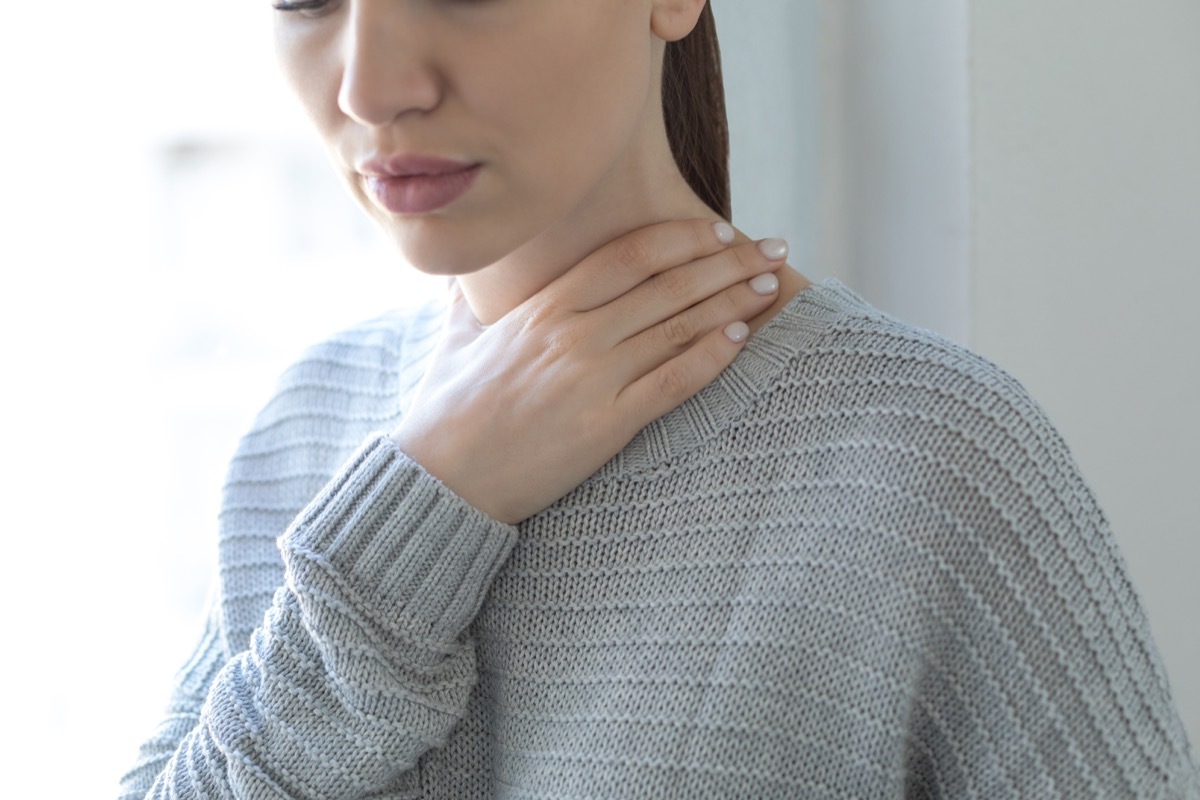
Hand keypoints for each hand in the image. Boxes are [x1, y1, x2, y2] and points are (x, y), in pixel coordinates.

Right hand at [391, 219, 787, 523]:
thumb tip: (465, 273)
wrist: (440, 479)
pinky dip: (712, 356)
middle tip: (772, 249)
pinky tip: (742, 338)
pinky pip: (673, 381)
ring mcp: (593, 378)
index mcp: (542, 307)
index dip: (682, 238)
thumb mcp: (456, 340)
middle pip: (667, 284)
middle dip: (728, 263)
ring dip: (733, 302)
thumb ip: (471, 301)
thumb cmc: (446, 411)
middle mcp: (573, 333)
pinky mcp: (606, 426)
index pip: (628, 255)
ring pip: (679, 327)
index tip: (719, 231)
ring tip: (771, 286)